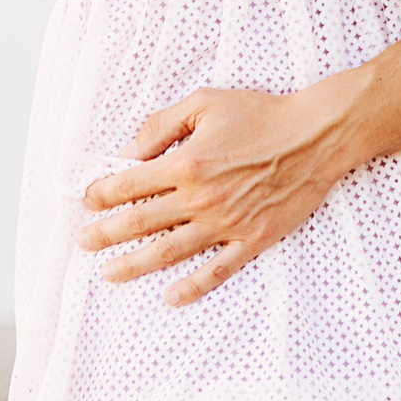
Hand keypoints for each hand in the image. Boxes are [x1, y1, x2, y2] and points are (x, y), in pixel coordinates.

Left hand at [75, 80, 357, 305]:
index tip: (89, 199)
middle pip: (140, 222)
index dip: (102, 193)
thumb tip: (129, 152)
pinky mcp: (251, 239)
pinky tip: (171, 296)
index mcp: (186, 163)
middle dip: (106, 233)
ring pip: (169, 251)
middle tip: (84, 242)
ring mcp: (225, 223)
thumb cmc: (262, 114)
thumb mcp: (205, 103)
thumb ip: (161, 126)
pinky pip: (216, 270)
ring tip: (109, 274)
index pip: (129, 184)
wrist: (316, 135)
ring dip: (135, 264)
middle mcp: (200, 198)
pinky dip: (192, 286)